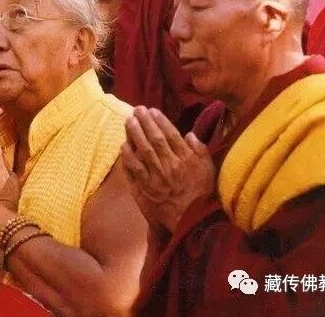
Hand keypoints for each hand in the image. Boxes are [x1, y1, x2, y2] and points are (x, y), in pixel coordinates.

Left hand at [122, 106, 214, 231]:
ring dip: (134, 135)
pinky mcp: (145, 190)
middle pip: (154, 140)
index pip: (170, 135)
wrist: (192, 223)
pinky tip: (123, 145)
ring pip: (142, 152)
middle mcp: (170, 167)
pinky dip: (128, 157)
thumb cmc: (201, 195)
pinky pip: (134, 171)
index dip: (160, 121)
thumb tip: (189, 134)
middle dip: (145, 122)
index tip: (152, 110)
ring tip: (129, 121)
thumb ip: (200, 151)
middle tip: (137, 110)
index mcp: (185, 160)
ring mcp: (156, 178)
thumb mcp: (209, 171)